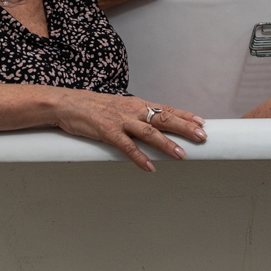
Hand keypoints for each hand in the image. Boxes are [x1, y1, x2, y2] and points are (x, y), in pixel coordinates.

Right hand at [50, 93, 206, 171]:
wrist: (68, 104)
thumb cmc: (94, 107)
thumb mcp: (119, 107)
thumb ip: (135, 116)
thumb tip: (151, 124)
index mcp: (137, 104)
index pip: (166, 109)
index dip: (185, 115)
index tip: (202, 122)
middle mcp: (132, 110)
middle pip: (163, 118)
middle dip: (184, 127)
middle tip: (202, 136)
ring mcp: (120, 121)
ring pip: (149, 132)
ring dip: (167, 144)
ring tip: (182, 155)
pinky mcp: (107, 132)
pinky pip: (126, 146)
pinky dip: (139, 157)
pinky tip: (150, 167)